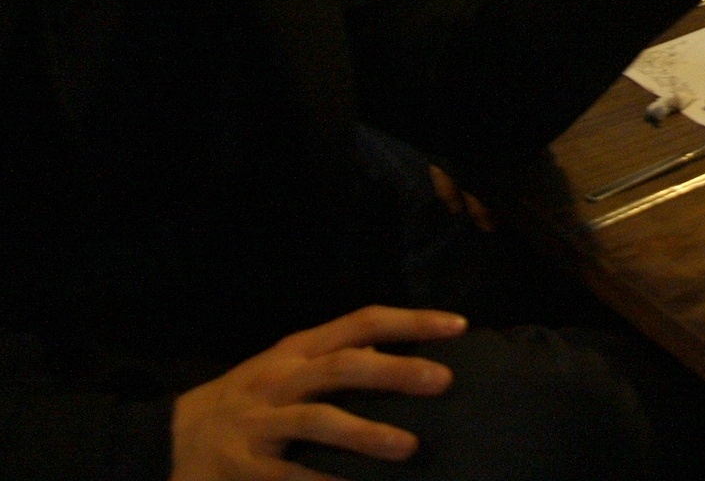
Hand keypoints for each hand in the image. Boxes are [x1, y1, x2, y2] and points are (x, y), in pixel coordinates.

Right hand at [170, 306, 464, 479]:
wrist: (164, 440)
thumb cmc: (245, 401)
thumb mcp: (285, 367)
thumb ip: (336, 358)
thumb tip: (397, 353)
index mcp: (296, 350)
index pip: (361, 322)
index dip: (411, 321)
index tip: (457, 325)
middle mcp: (279, 379)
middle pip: (343, 366)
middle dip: (396, 370)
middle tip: (444, 380)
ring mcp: (259, 423)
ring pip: (318, 420)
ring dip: (365, 432)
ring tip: (408, 447)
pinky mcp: (244, 467)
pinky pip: (290, 476)